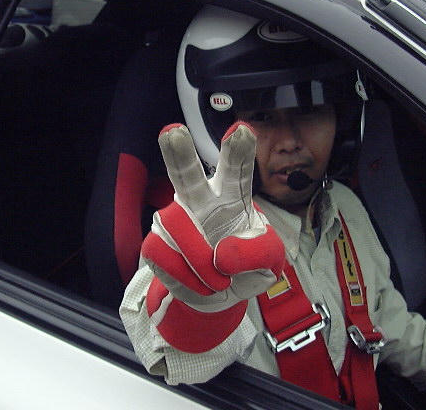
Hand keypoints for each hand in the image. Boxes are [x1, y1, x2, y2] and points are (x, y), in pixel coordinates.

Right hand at [142, 122, 284, 351]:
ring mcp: (174, 220)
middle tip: (173, 133)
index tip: (241, 130)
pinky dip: (187, 280)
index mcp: (233, 196)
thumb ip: (257, 253)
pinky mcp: (156, 243)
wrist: (220, 296)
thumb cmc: (247, 265)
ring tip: (218, 278)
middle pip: (188, 174)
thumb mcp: (269, 260)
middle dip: (179, 154)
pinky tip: (198, 282)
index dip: (238, 151)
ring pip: (177, 230)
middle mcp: (200, 200)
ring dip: (201, 263)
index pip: (238, 170)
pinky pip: (165, 258)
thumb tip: (221, 254)